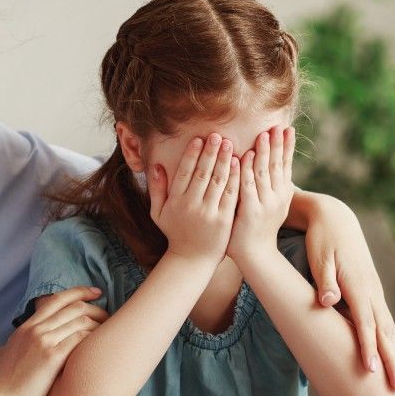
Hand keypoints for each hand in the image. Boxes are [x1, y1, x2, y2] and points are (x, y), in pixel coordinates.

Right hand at [0, 287, 108, 395]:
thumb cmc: (6, 387)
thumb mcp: (15, 355)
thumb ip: (31, 343)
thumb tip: (47, 344)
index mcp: (25, 327)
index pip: (56, 300)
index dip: (79, 292)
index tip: (95, 292)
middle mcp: (35, 329)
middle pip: (72, 307)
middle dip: (96, 308)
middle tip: (108, 315)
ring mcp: (43, 341)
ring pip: (79, 320)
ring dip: (99, 323)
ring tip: (110, 331)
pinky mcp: (51, 357)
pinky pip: (79, 337)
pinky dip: (94, 337)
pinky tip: (101, 345)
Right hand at [146, 133, 238, 265]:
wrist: (192, 260)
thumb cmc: (175, 233)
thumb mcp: (158, 213)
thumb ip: (157, 189)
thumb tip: (156, 166)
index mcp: (176, 201)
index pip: (185, 173)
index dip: (192, 155)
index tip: (199, 139)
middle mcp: (191, 205)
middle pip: (203, 173)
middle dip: (210, 153)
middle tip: (217, 135)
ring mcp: (208, 213)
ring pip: (217, 182)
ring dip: (224, 161)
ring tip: (229, 144)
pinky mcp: (224, 220)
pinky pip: (230, 195)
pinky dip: (235, 178)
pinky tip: (238, 164)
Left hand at [229, 126, 294, 263]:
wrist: (254, 254)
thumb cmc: (258, 227)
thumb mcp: (271, 204)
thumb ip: (271, 185)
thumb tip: (272, 164)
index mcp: (283, 194)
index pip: (286, 165)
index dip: (287, 147)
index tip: (288, 128)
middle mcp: (277, 197)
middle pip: (277, 165)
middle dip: (277, 144)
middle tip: (277, 125)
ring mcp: (265, 204)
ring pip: (264, 172)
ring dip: (263, 152)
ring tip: (263, 135)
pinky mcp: (250, 211)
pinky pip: (248, 186)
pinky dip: (246, 170)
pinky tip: (244, 156)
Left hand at [303, 196, 394, 390]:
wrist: (335, 218)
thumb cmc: (322, 240)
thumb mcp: (319, 258)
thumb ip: (325, 282)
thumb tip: (327, 302)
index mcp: (358, 286)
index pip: (365, 324)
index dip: (368, 348)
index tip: (371, 370)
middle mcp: (372, 291)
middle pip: (385, 332)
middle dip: (393, 361)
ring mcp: (375, 291)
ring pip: (390, 329)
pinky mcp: (372, 291)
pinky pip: (385, 322)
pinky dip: (392, 342)